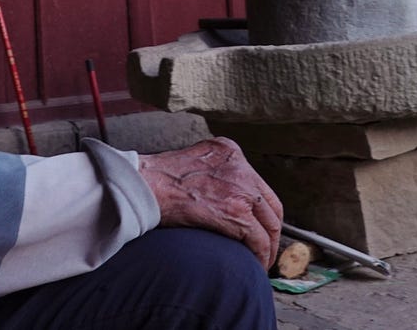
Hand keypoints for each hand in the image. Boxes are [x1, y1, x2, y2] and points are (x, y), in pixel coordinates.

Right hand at [138, 137, 282, 269]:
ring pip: (269, 224)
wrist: (146, 185)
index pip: (258, 184)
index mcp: (230, 152)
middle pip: (270, 205)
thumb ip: (213, 173)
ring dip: (268, 247)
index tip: (261, 224)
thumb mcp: (193, 162)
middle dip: (271, 230)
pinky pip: (258, 240)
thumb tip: (221, 195)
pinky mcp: (236, 213)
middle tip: (267, 248)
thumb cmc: (158, 179)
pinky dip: (260, 256)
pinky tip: (255, 264)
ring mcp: (241, 189)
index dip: (263, 210)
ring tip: (262, 261)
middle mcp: (240, 167)